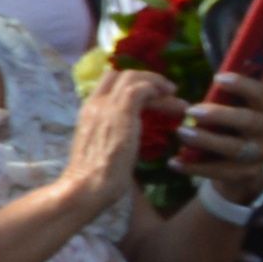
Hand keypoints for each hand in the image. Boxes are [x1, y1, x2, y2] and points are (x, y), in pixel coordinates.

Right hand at [66, 64, 176, 202]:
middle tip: (167, 93)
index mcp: (89, 112)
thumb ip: (111, 135)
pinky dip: (157, 90)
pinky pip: (140, 89)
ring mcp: (106, 107)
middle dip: (147, 79)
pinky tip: (171, 101)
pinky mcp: (121, 113)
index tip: (152, 95)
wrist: (87, 187)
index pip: (108, 82)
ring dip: (157, 83)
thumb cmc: (94, 178)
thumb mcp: (101, 148)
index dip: (132, 83)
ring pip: (132, 77)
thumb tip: (124, 138)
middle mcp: (95, 104)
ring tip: (175, 96)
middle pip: (120, 74)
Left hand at [164, 64, 262, 191]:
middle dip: (220, 115)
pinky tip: (174, 163)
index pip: (260, 92)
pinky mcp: (244, 176)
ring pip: (234, 149)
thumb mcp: (249, 97)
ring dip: (205, 141)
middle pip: (248, 122)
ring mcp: (258, 155)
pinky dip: (195, 168)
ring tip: (180, 134)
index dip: (242, 84)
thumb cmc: (239, 122)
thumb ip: (260, 70)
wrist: (244, 167)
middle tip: (191, 111)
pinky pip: (219, 173)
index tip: (218, 77)